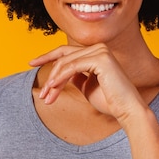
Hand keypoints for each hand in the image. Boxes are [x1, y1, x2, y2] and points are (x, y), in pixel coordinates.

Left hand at [29, 43, 146, 122]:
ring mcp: (100, 51)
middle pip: (64, 57)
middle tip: (42, 94)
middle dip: (50, 75)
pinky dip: (60, 78)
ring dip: (53, 81)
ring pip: (66, 63)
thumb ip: (76, 76)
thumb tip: (61, 73)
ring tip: (47, 97)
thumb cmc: (109, 101)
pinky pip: (72, 67)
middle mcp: (99, 47)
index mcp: (96, 52)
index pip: (67, 51)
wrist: (127, 110)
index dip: (47, 56)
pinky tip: (53, 89)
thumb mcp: (86, 86)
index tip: (31, 63)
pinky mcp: (101, 58)